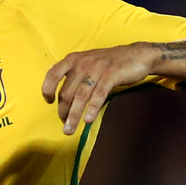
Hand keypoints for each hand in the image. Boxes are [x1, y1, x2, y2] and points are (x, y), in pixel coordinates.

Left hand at [41, 42, 161, 134]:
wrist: (138, 55)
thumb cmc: (110, 62)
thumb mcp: (88, 62)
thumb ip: (74, 74)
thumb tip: (60, 95)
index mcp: (73, 59)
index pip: (53, 74)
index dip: (47, 89)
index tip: (49, 102)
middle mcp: (83, 63)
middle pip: (67, 92)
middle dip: (63, 111)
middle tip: (65, 124)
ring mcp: (97, 69)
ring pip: (80, 97)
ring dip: (73, 116)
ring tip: (69, 130)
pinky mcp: (111, 75)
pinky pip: (98, 95)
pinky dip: (92, 109)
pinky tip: (87, 120)